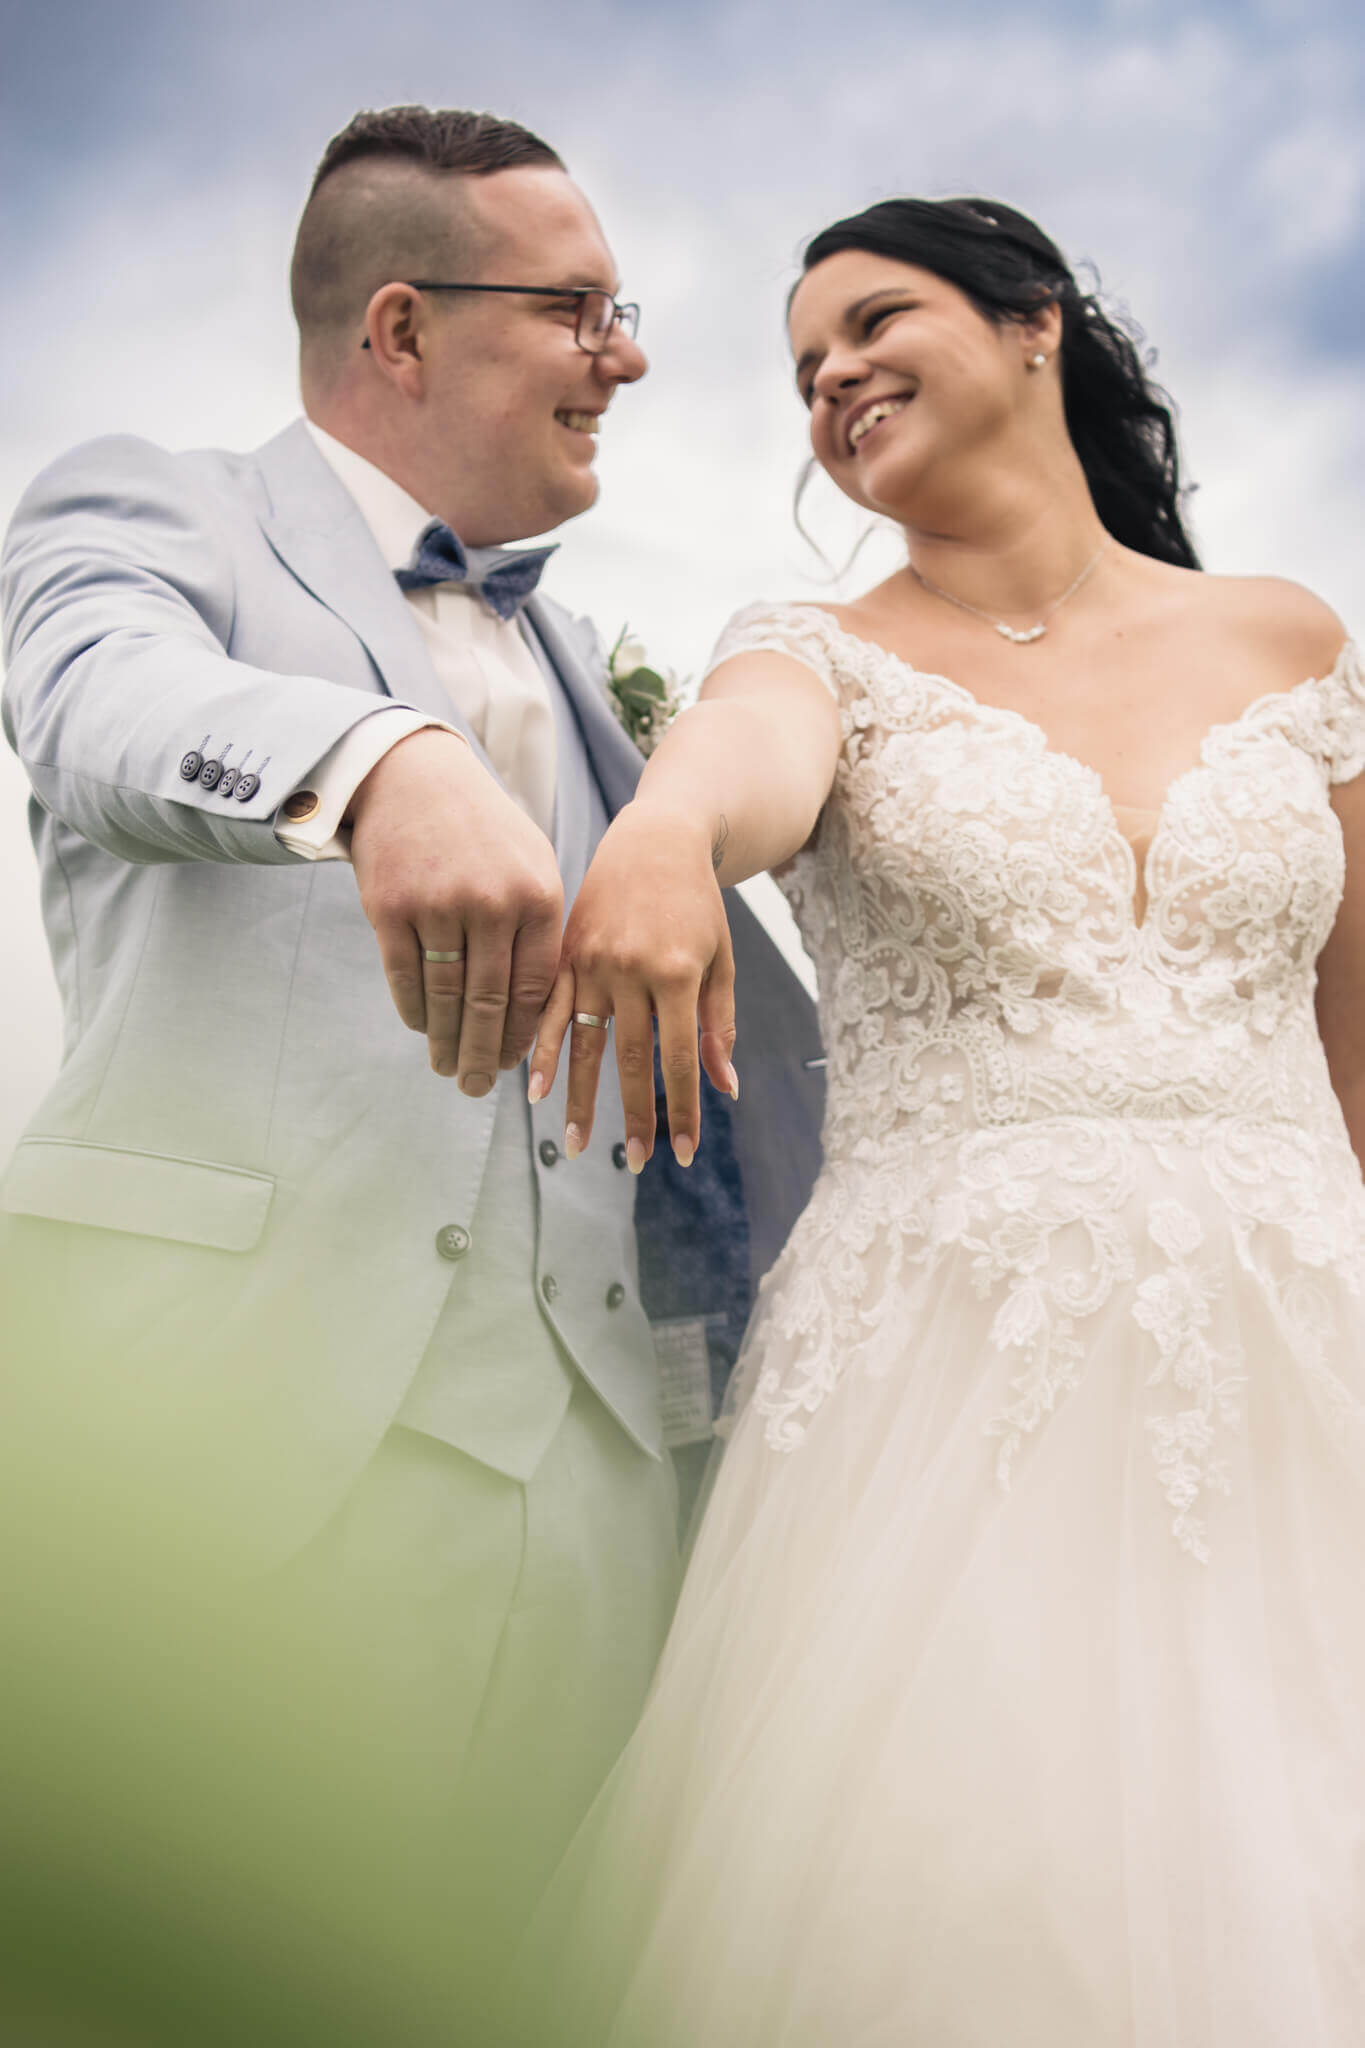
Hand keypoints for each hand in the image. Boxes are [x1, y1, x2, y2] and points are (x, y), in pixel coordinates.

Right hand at [347, 730, 563, 1092]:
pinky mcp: (390, 906)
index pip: (535, 988)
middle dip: (485, 1056)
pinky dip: (413, 1012)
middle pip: (489, 1003)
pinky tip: (422, 1030)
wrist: (417, 779)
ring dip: (446, 1043)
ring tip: (448, 1069)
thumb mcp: (532, 868)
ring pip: (445, 997)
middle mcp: (491, 902)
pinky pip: (404, 978)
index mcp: (538, 896)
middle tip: (478, 1088)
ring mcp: (439, 904)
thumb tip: (539, 1017)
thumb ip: (541, 933)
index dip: (524, 1035)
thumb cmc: (484, 836)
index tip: (515, 1065)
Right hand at [530, 806, 738, 1167]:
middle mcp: (631, 969)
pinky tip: (534, 1090)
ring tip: (578, 1146)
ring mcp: (592, 961)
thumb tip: (723, 1089)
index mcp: (677, 972)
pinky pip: (550, 1011)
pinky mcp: (565, 954)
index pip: (678, 1058)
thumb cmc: (698, 905)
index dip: (681, 1108)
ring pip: (584, 1043)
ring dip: (581, 1099)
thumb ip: (719, 1024)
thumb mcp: (722, 959)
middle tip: (638, 1164)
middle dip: (637, 1117)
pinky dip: (543, 1052)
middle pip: (630, 1060)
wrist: (654, 841)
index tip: (683, 1152)